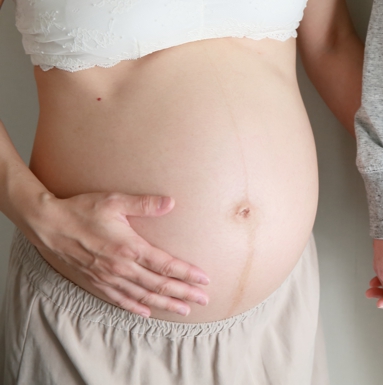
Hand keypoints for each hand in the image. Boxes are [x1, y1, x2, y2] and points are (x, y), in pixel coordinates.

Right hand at [24, 192, 209, 317]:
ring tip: (184, 310)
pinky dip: (136, 307)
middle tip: (204, 300)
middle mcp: (120, 268)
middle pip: (159, 284)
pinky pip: (120, 299)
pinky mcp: (96, 282)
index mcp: (129, 248)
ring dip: (165, 303)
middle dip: (184, 293)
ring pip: (143, 296)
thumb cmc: (82, 210)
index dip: (187, 274)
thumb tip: (171, 203)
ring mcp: (107, 278)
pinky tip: (147, 311)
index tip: (204, 280)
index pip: (166, 265)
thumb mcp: (115, 201)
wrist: (48, 225)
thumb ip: (145, 204)